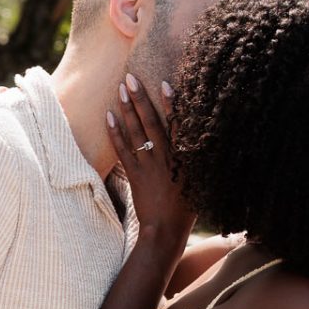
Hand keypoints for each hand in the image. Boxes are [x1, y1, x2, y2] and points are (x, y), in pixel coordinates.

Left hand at [107, 73, 195, 243]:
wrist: (165, 230)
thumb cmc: (186, 208)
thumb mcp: (199, 181)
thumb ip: (197, 160)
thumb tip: (200, 137)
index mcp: (184, 158)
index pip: (178, 125)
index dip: (171, 104)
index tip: (165, 84)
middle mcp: (164, 158)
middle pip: (151, 123)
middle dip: (140, 98)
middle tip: (131, 78)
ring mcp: (147, 166)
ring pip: (135, 133)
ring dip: (127, 109)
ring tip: (120, 89)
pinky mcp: (133, 175)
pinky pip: (122, 150)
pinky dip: (115, 133)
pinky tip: (108, 117)